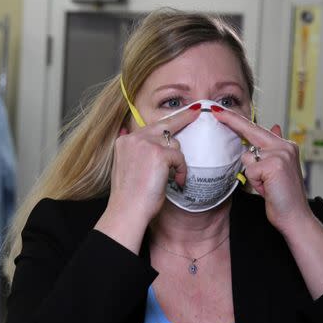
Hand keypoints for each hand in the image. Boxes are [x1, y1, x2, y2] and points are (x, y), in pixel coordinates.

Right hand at [98, 105, 198, 249]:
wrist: (127, 210)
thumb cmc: (129, 196)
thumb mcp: (125, 167)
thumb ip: (133, 151)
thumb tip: (128, 131)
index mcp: (124, 140)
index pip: (151, 127)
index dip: (169, 121)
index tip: (184, 112)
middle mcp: (134, 138)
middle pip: (165, 124)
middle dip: (184, 118)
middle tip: (198, 111)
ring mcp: (145, 144)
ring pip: (174, 143)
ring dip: (178, 161)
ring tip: (173, 177)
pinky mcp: (158, 154)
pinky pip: (179, 157)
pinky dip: (182, 170)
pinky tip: (177, 181)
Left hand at [213, 107, 312, 234]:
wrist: (295, 216)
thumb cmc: (283, 196)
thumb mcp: (278, 169)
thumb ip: (273, 150)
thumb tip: (274, 127)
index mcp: (285, 145)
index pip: (257, 129)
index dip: (238, 120)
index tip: (221, 111)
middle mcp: (284, 146)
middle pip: (251, 131)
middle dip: (231, 120)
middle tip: (214, 110)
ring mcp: (280, 154)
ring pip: (247, 157)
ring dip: (252, 175)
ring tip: (267, 185)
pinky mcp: (273, 165)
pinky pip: (250, 170)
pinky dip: (255, 183)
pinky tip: (268, 189)